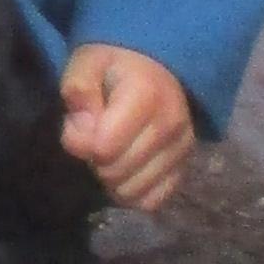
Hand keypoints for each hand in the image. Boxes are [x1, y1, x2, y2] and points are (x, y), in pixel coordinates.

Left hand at [61, 43, 194, 211]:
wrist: (158, 68)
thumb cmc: (115, 66)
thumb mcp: (87, 62)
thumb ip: (78, 89)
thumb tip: (83, 130)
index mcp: (146, 96)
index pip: (103, 147)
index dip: (81, 140)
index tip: (81, 123)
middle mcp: (171, 126)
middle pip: (116, 172)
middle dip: (95, 160)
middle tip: (96, 136)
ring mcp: (182, 150)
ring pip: (132, 192)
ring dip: (112, 179)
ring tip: (112, 152)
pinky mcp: (185, 168)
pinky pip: (151, 201)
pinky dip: (132, 193)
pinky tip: (126, 170)